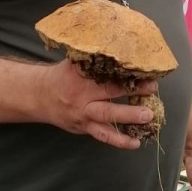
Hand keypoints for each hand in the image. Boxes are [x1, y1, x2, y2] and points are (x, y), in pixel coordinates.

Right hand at [41, 58, 156, 149]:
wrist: (39, 97)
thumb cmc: (63, 76)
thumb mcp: (73, 63)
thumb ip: (93, 59)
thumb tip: (120, 48)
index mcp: (79, 74)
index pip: (105, 70)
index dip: (124, 69)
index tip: (143, 66)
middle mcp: (82, 94)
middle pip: (109, 91)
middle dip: (132, 90)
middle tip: (152, 88)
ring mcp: (83, 113)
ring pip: (107, 116)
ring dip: (129, 117)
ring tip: (148, 117)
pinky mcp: (84, 128)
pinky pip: (103, 136)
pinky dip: (119, 140)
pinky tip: (136, 142)